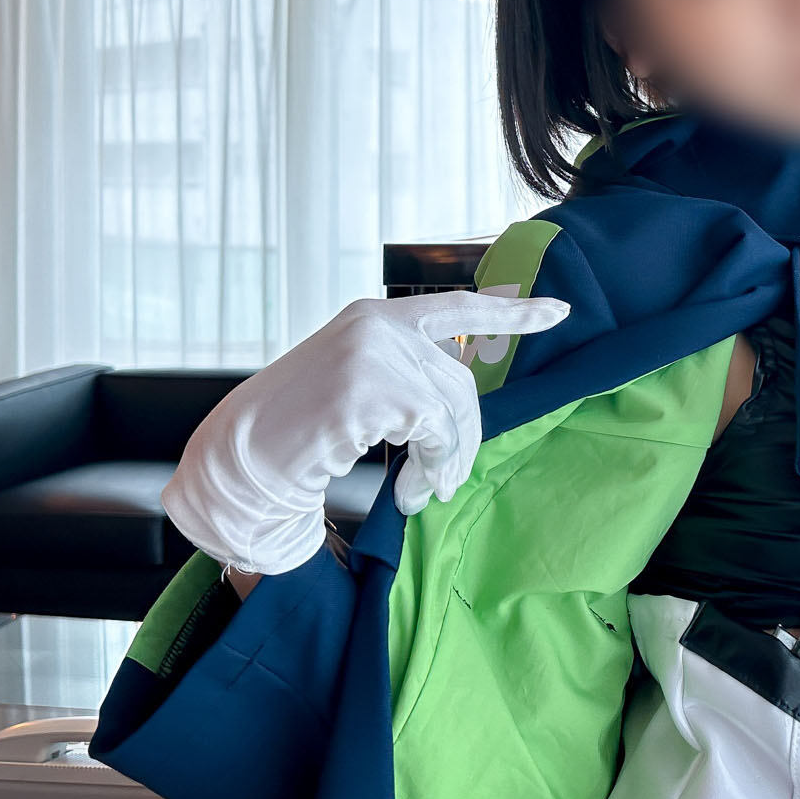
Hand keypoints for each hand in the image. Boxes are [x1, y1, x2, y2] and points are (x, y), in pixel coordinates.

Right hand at [160, 291, 569, 574]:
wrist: (241, 456)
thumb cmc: (298, 430)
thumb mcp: (355, 386)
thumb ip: (404, 379)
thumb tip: (462, 413)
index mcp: (375, 318)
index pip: (459, 306)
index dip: (513, 313)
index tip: (559, 311)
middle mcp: (376, 325)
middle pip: (462, 380)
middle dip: (465, 439)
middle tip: (447, 483)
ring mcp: (372, 353)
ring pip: (451, 410)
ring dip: (447, 462)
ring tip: (425, 492)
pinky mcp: (369, 390)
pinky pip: (431, 433)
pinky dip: (430, 469)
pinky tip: (409, 492)